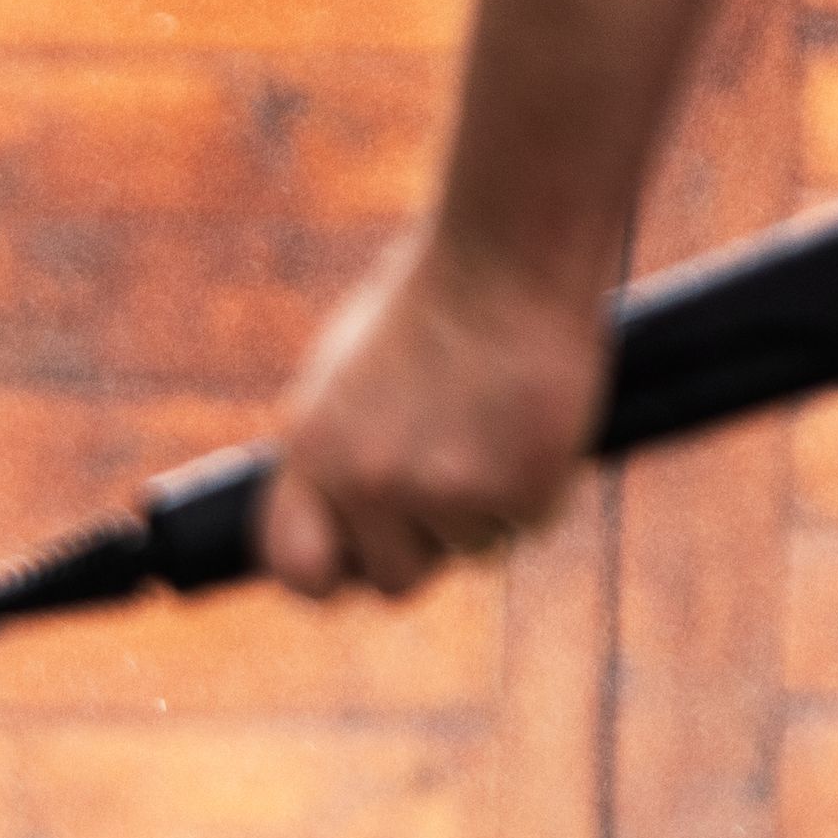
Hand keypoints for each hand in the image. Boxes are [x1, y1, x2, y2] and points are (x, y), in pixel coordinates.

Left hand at [260, 234, 608, 598]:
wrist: (507, 256)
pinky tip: (532, 417)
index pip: (297, 566)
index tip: (362, 562)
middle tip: (454, 482)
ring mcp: (442, 493)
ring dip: (488, 504)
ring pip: (470, 550)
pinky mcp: (517, 491)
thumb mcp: (345, 379)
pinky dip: (540, 484)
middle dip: (425, 547)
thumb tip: (333, 531)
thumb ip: (333, 459)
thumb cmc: (432, 303)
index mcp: (311, 453)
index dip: (332, 576)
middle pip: (393, 581)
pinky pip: (529, 524)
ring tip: (493, 417)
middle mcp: (365, 483)